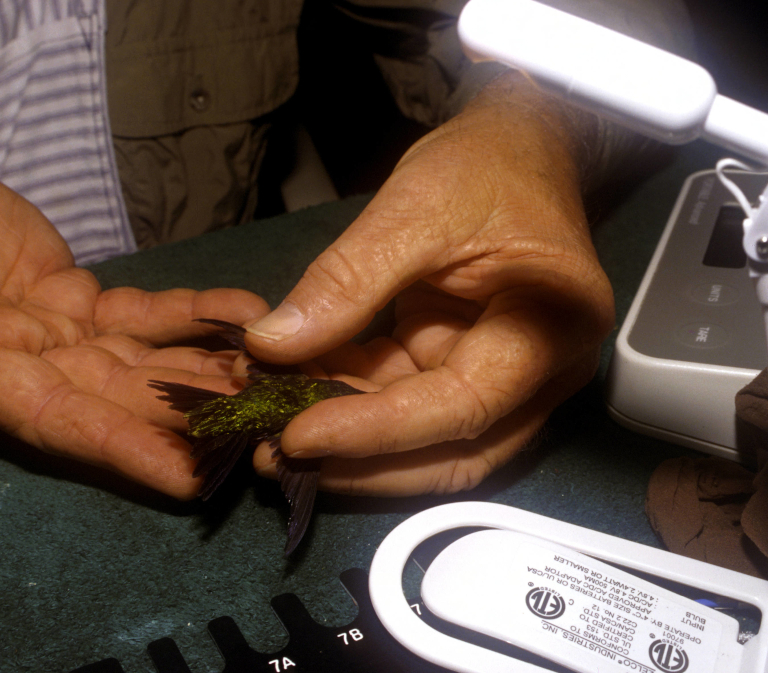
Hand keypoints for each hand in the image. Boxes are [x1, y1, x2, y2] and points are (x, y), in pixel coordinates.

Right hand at [0, 139, 268, 498]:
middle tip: (266, 431)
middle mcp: (27, 367)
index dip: (121, 448)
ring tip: (278, 382)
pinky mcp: (84, 305)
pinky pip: (146, 316)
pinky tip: (246, 314)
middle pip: (119, 404)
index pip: (55, 419)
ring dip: (209, 376)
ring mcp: (61, 339)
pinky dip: (195, 317)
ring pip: (145, 367)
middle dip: (190, 422)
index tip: (190, 478)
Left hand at [244, 73, 615, 495]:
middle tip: (275, 458)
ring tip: (267, 435)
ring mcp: (497, 377)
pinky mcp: (458, 367)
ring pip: (419, 437)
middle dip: (360, 462)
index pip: (461, 408)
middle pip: (448, 450)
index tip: (299, 433)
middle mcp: (535, 375)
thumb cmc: (488, 166)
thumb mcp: (415, 208)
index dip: (377, 431)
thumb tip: (272, 345)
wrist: (519, 147)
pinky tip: (292, 396)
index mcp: (549, 333)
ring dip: (345, 439)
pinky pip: (401, 401)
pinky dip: (348, 402)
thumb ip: (347, 281)